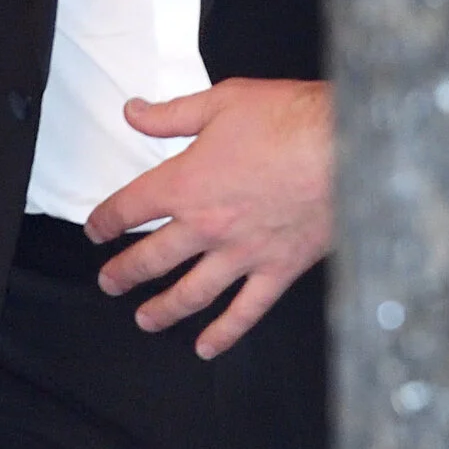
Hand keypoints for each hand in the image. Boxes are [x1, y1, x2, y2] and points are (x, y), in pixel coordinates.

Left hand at [84, 77, 333, 356]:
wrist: (350, 144)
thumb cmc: (292, 119)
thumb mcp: (223, 101)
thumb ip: (172, 114)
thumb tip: (132, 112)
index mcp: (184, 184)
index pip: (128, 209)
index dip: (105, 221)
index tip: (97, 229)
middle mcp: (205, 226)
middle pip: (150, 259)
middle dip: (123, 273)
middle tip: (109, 282)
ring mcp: (241, 253)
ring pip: (189, 293)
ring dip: (161, 310)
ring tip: (145, 319)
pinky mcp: (277, 269)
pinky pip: (245, 310)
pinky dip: (223, 333)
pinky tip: (206, 347)